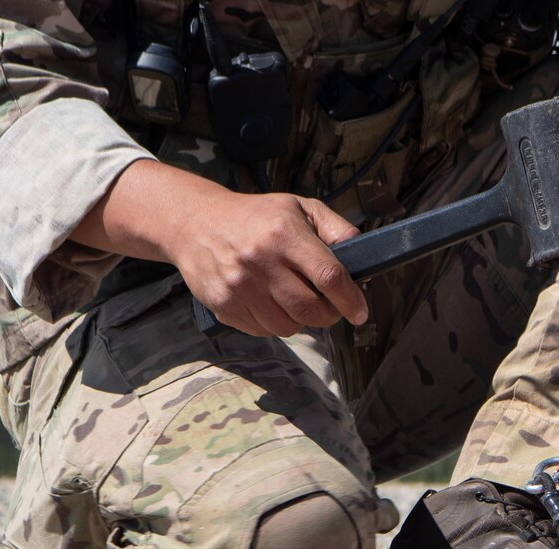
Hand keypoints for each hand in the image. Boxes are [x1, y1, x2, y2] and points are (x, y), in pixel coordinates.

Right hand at [71, 160, 369, 336]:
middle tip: (328, 307)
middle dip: (328, 315)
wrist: (195, 222)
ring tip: (294, 300)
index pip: (329, 276)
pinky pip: (263, 331)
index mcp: (284, 233)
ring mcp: (239, 285)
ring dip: (300, 321)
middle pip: (311, 309)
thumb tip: (363, 253)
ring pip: (288, 326)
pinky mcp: (223, 304)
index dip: (350, 300)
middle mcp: (260, 260)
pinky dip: (273, 323)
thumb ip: (335, 228)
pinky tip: (268, 302)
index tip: (360, 312)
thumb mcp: (298, 208)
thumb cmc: (256, 217)